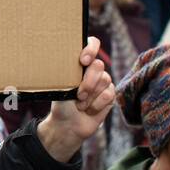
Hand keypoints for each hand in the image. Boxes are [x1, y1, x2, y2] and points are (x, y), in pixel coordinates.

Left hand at [36, 36, 114, 162]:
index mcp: (79, 63)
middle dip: (88, 82)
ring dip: (90, 96)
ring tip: (80, 104)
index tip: (83, 61)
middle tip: (78, 94)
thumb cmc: (61, 104)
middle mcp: (93, 70)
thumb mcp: (59, 86)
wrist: (67, 125)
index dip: (91, 48)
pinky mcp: (110, 95)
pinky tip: (88, 110)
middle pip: (99, 65)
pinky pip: (109, 94)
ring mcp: (103, 82)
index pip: (91, 44)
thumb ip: (66, 73)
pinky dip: (96, 104)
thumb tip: (63, 60)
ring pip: (105, 80)